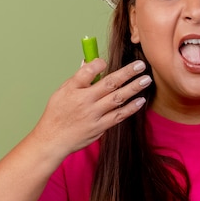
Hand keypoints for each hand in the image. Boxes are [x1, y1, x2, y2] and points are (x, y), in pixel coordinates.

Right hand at [31, 58, 151, 157]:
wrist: (53, 140)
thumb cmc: (57, 114)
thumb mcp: (61, 92)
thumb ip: (78, 78)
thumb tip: (89, 63)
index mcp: (73, 90)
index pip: (87, 72)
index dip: (98, 64)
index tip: (106, 61)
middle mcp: (84, 101)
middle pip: (109, 83)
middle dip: (127, 73)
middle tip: (141, 65)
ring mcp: (93, 115)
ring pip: (117, 99)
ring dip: (133, 88)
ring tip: (146, 80)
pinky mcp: (100, 127)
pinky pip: (118, 116)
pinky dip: (130, 108)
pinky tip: (140, 100)